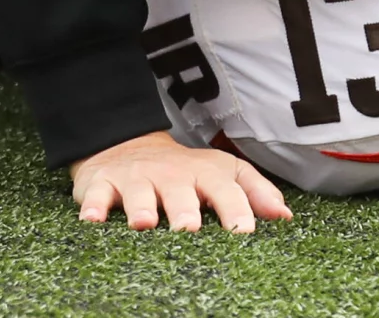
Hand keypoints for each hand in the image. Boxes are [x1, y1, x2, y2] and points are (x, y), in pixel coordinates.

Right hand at [71, 130, 291, 231]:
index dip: (236, 210)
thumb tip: (286, 216)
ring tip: (144, 224)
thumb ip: (256, 193)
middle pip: (181, 192)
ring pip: (139, 193)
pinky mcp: (102, 184)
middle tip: (190, 229)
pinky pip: (95, 196)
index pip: (226, 191)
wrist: (130, 145)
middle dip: (185, 210)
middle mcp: (172, 176)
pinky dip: (92, 207)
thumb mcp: (225, 173)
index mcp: (207, 174)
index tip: (244, 232)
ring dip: (141, 207)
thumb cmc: (186, 171)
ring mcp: (137, 179)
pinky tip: (92, 220)